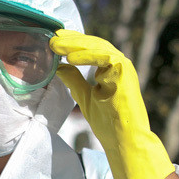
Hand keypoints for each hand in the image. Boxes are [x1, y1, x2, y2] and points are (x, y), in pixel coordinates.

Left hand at [50, 30, 176, 178]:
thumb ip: (75, 81)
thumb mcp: (85, 97)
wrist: (124, 140)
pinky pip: (105, 57)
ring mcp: (123, 68)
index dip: (72, 43)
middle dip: (72, 40)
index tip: (54, 40)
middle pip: (93, 45)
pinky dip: (88, 56)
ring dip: (76, 45)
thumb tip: (60, 67)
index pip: (90, 49)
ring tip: (57, 45)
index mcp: (110, 69)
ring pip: (99, 47)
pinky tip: (71, 58)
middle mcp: (118, 65)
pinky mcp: (125, 73)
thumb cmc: (109, 123)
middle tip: (53, 38)